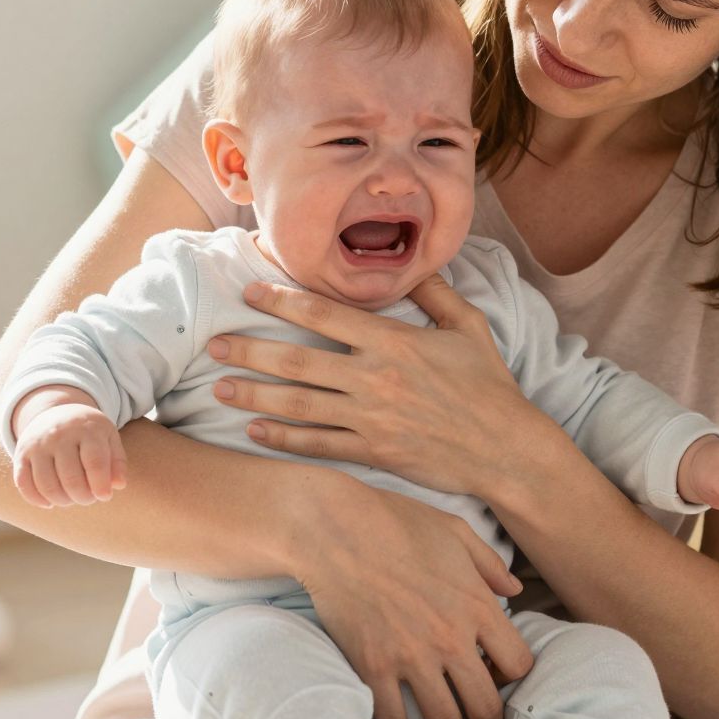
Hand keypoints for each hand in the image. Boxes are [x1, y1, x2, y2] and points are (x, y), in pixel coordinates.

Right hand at [10, 388, 126, 507]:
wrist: (56, 412)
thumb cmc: (89, 432)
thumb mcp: (109, 438)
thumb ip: (117, 462)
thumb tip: (118, 485)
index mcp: (87, 429)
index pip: (94, 462)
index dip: (101, 485)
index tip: (105, 496)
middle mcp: (59, 435)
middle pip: (71, 478)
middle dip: (83, 497)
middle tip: (89, 499)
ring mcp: (38, 445)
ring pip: (47, 485)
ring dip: (62, 501)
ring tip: (72, 499)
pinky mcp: (21, 454)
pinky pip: (24, 484)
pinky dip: (37, 500)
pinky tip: (50, 503)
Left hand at [206, 276, 552, 496]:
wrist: (505, 450)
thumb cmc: (490, 387)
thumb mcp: (470, 328)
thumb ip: (438, 294)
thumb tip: (417, 264)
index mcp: (394, 342)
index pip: (324, 315)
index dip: (281, 301)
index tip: (249, 291)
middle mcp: (374, 379)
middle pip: (297, 361)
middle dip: (250, 350)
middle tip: (213, 343)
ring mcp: (371, 419)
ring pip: (298, 406)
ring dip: (253, 396)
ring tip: (220, 388)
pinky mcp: (373, 453)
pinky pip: (317, 445)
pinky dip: (282, 439)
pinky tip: (254, 433)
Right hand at [297, 478, 535, 718]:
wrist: (335, 528)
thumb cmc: (396, 522)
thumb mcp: (455, 530)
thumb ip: (490, 563)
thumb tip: (514, 588)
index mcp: (478, 605)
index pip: (518, 663)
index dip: (515, 681)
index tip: (501, 686)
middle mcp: (451, 639)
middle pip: (486, 707)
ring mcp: (411, 657)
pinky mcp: (372, 667)